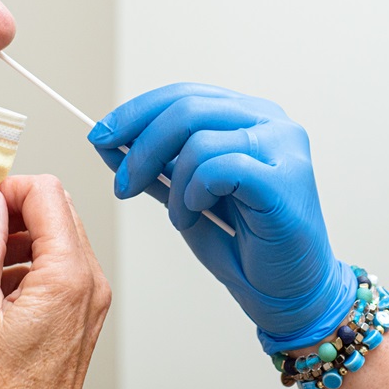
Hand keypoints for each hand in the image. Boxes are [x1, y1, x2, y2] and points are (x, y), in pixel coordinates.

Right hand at [0, 175, 110, 388]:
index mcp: (66, 276)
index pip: (47, 192)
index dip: (7, 189)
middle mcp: (90, 283)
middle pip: (58, 209)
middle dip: (13, 210)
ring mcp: (91, 300)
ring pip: (60, 235)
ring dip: (20, 237)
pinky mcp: (83, 314)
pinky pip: (61, 266)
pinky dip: (30, 262)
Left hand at [88, 83, 354, 352]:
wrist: (287, 293)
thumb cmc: (245, 245)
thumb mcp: (185, 196)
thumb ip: (156, 166)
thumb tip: (110, 141)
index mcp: (248, 116)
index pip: (183, 95)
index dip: (137, 112)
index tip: (101, 136)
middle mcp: (270, 121)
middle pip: (187, 107)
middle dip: (141, 145)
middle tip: (123, 184)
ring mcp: (283, 146)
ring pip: (199, 137)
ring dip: (172, 183)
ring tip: (180, 215)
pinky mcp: (285, 178)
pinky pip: (219, 166)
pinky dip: (195, 192)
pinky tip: (198, 213)